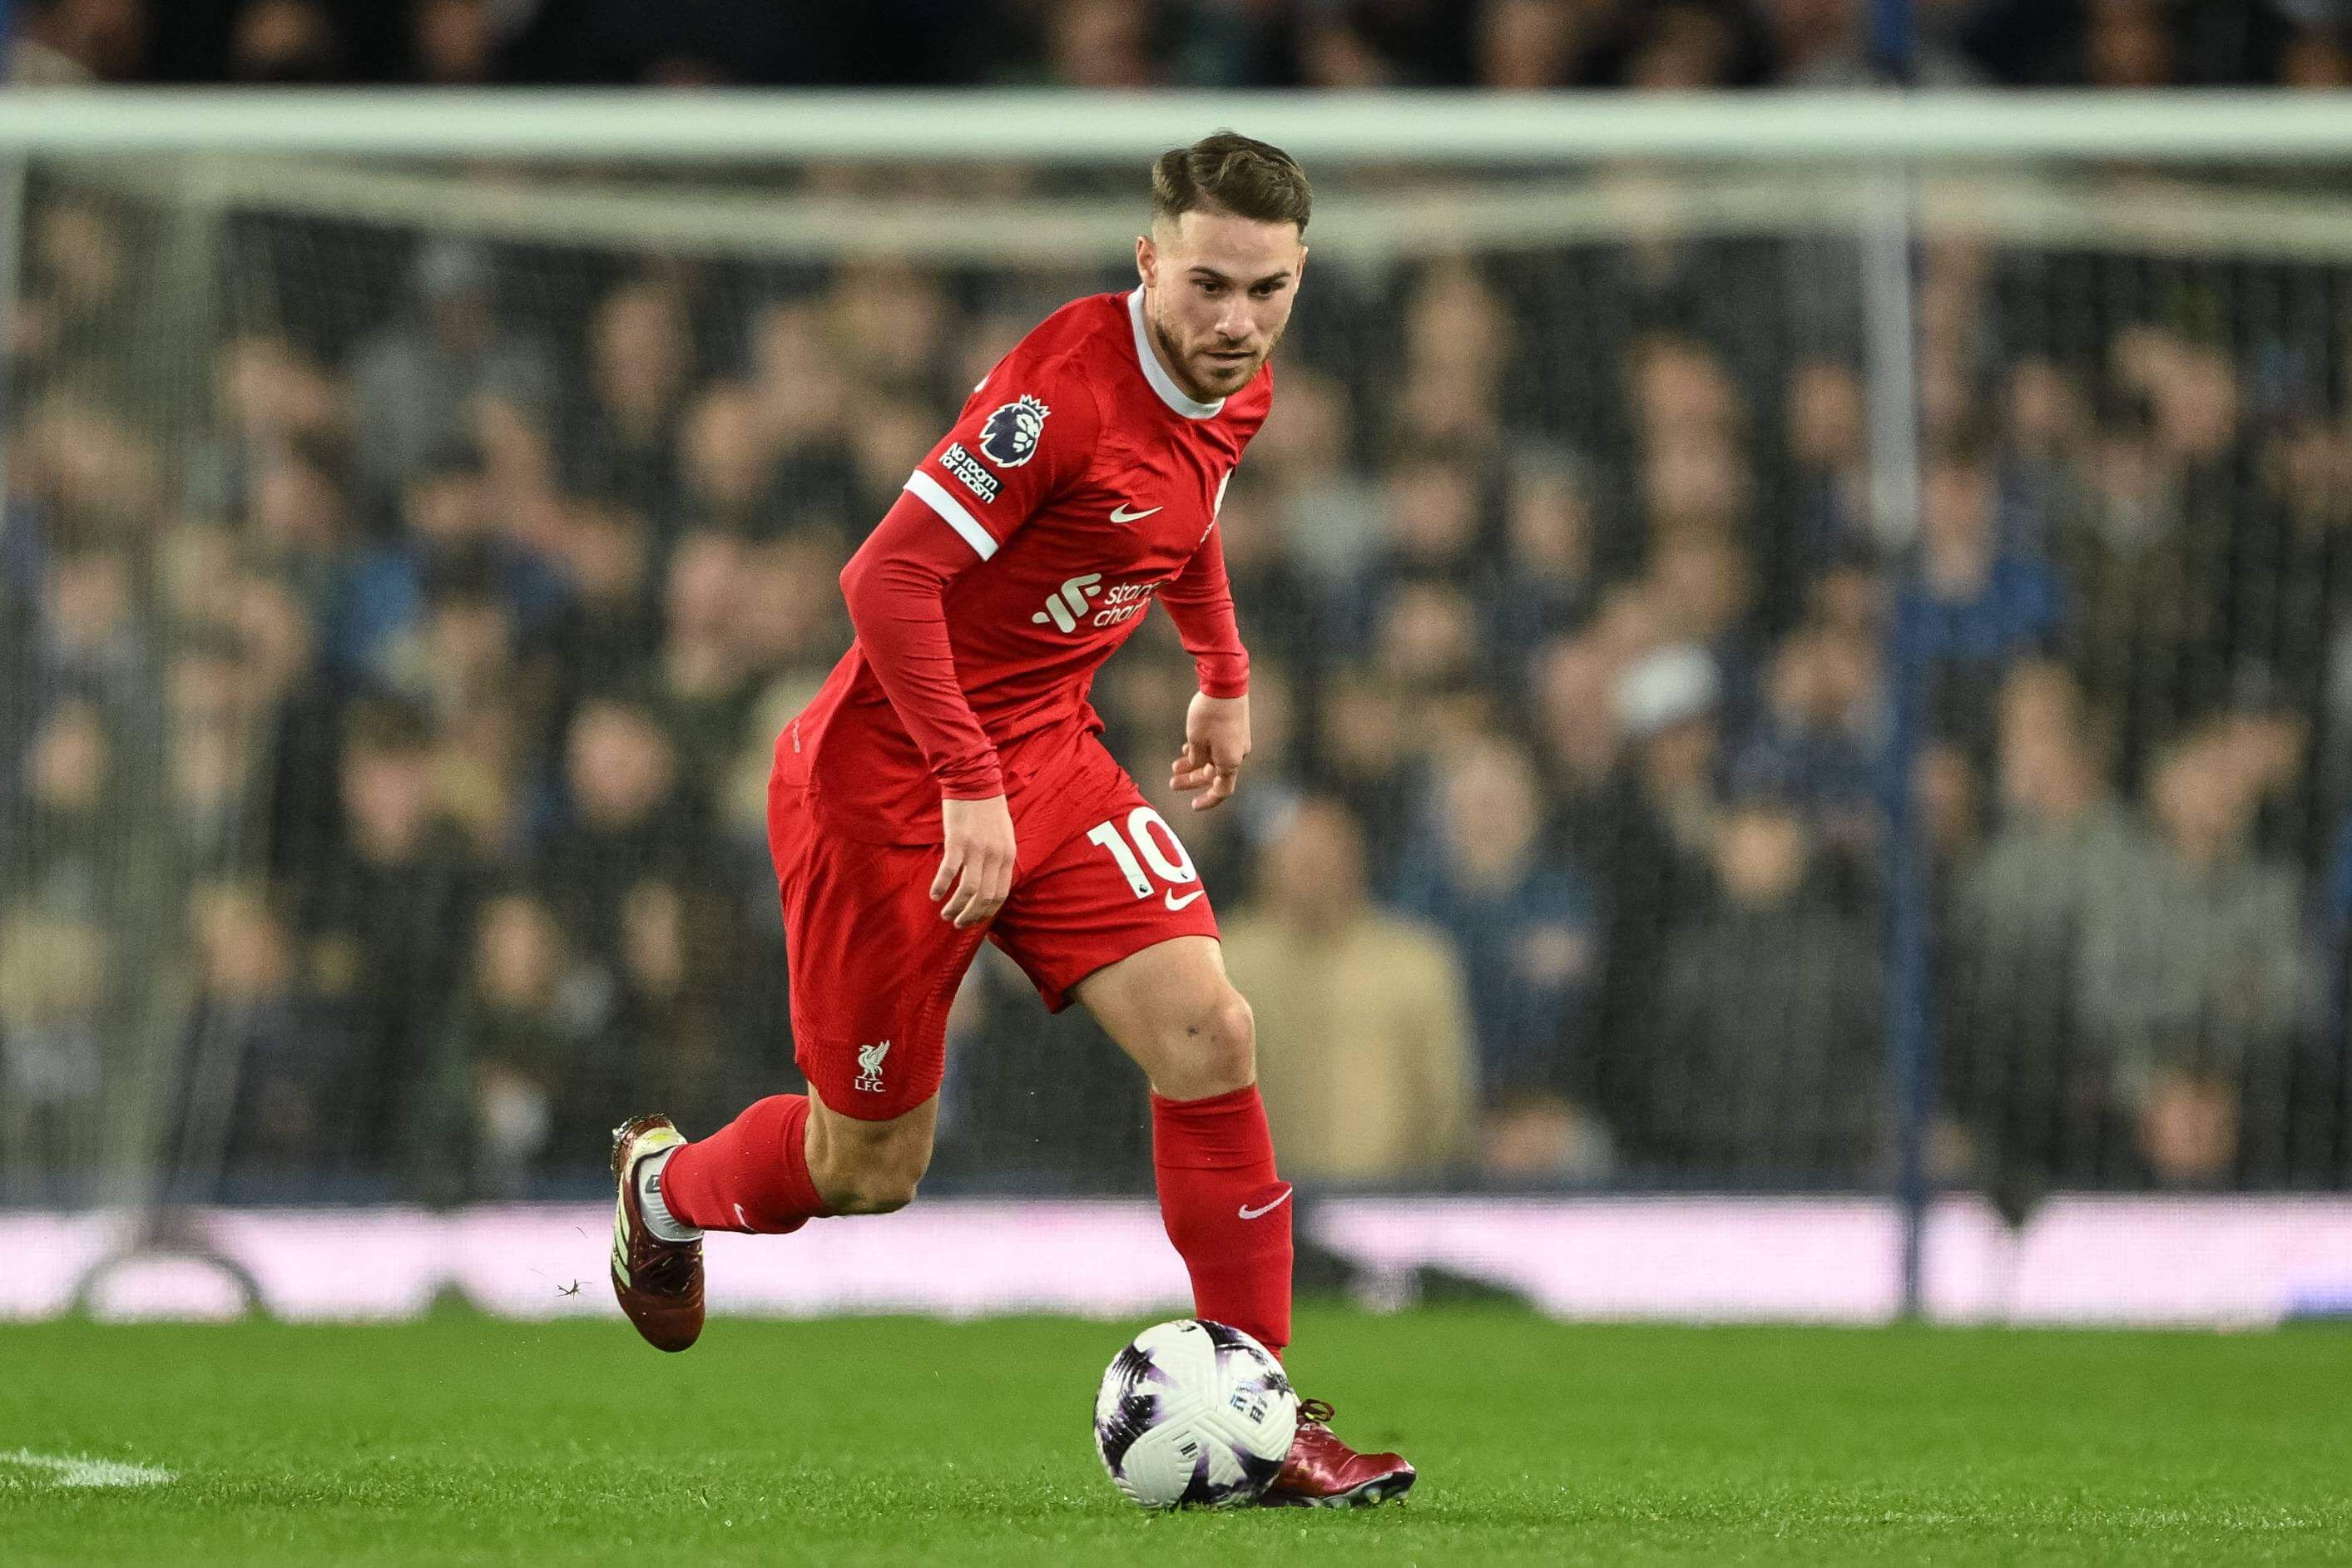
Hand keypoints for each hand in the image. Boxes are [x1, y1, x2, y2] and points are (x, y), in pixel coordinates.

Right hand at [932, 794, 1015, 927]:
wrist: (974, 781)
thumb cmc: (988, 809)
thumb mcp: (1004, 835)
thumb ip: (1000, 859)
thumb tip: (993, 883)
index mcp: (1008, 855)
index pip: (1000, 894)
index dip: (986, 912)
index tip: (975, 920)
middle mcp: (995, 855)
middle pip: (984, 897)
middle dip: (970, 915)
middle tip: (958, 923)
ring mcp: (976, 849)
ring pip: (967, 890)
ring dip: (955, 907)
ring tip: (945, 914)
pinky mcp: (957, 841)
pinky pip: (949, 872)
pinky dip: (940, 887)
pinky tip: (934, 894)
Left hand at [1170, 692, 1248, 811]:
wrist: (1226, 684)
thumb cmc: (1209, 714)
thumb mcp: (1195, 741)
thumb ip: (1195, 759)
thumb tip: (1196, 766)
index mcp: (1230, 762)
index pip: (1222, 791)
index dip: (1207, 800)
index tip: (1193, 805)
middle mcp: (1237, 755)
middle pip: (1214, 776)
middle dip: (1193, 780)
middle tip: (1173, 783)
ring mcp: (1237, 741)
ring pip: (1215, 760)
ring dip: (1195, 765)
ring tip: (1175, 765)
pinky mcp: (1235, 729)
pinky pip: (1218, 748)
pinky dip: (1203, 752)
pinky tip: (1187, 749)